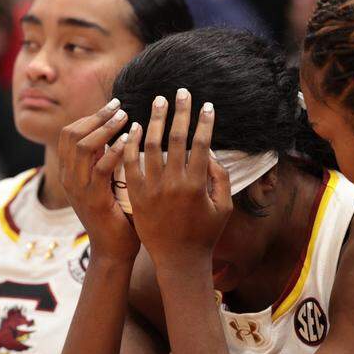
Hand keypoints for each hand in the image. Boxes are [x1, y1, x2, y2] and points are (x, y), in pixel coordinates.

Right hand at [57, 98, 138, 260]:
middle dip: (96, 116)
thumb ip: (107, 161)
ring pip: (83, 146)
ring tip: (125, 118)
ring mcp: (78, 190)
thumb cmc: (118, 216)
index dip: (90, 116)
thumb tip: (121, 133)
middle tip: (120, 106)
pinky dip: (115, 151)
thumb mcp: (108, 183)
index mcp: (70, 173)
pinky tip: (130, 141)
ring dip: (105, 128)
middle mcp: (69, 178)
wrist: (113, 251)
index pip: (69, 133)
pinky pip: (101, 168)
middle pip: (71, 134)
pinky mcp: (94, 201)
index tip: (114, 106)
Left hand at [123, 89, 231, 270]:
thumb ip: (221, 178)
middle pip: (177, 138)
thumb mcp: (223, 207)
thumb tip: (211, 152)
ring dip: (154, 120)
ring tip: (157, 102)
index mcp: (197, 185)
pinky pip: (130, 163)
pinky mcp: (135, 195)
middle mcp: (174, 184)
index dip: (205, 122)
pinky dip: (130, 144)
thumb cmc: (205, 234)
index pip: (201, 144)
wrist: (178, 261)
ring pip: (151, 146)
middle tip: (180, 92)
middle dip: (180, 112)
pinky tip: (133, 128)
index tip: (206, 105)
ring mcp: (152, 189)